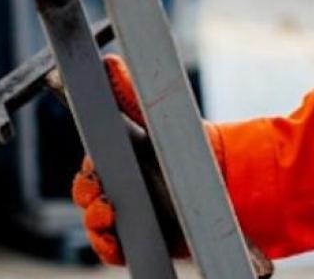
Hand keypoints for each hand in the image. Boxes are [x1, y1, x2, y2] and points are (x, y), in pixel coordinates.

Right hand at [69, 55, 226, 264]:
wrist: (226, 182)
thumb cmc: (188, 147)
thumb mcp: (157, 118)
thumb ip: (131, 93)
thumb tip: (108, 62)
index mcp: (118, 162)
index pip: (89, 170)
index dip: (87, 174)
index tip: (94, 173)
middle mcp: (119, 190)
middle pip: (87, 198)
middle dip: (88, 199)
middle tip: (103, 198)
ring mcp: (128, 218)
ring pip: (94, 226)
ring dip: (95, 225)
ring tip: (109, 218)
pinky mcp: (140, 243)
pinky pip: (112, 251)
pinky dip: (107, 247)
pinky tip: (115, 242)